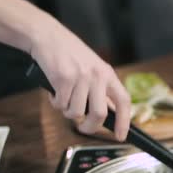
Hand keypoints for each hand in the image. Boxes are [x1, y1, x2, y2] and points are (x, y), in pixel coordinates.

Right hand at [30, 20, 130, 140]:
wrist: (48, 36)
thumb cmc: (70, 54)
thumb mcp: (93, 68)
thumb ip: (101, 89)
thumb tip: (109, 114)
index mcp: (108, 74)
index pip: (123, 101)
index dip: (124, 121)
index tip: (121, 136)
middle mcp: (97, 75)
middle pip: (99, 114)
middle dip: (90, 127)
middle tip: (83, 127)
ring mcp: (80, 77)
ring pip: (76, 112)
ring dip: (67, 112)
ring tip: (64, 98)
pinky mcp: (63, 78)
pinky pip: (60, 105)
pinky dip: (55, 103)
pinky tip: (55, 92)